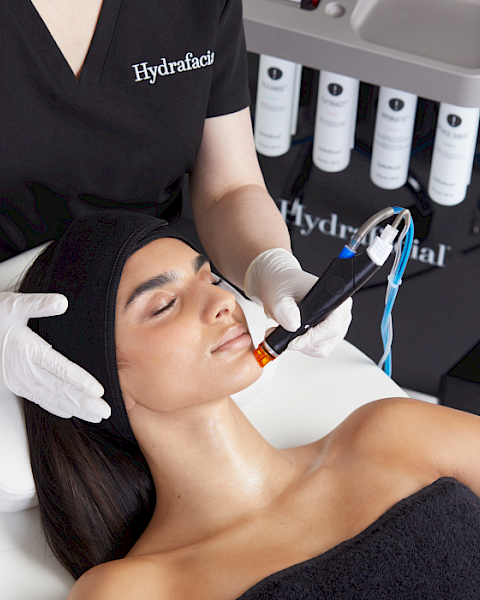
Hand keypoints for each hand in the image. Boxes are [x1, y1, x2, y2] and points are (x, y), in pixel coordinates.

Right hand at [0, 292, 110, 421]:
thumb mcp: (13, 305)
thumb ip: (38, 304)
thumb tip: (62, 302)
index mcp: (27, 350)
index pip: (59, 369)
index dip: (80, 381)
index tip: (97, 391)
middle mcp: (23, 370)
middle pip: (59, 389)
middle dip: (84, 402)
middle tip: (105, 411)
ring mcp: (19, 380)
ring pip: (51, 398)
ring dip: (75, 409)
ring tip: (95, 415)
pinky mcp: (15, 385)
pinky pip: (39, 399)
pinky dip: (57, 407)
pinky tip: (70, 413)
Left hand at [244, 248, 352, 357]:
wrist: (281, 288)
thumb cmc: (285, 286)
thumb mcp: (279, 297)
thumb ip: (285, 310)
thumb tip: (294, 325)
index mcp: (335, 299)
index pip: (331, 328)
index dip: (311, 338)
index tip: (292, 341)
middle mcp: (341, 313)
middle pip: (326, 341)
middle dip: (302, 342)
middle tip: (283, 333)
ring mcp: (337, 326)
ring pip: (321, 349)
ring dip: (301, 346)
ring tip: (286, 332)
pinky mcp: (329, 335)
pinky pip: (318, 349)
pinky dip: (304, 346)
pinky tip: (295, 335)